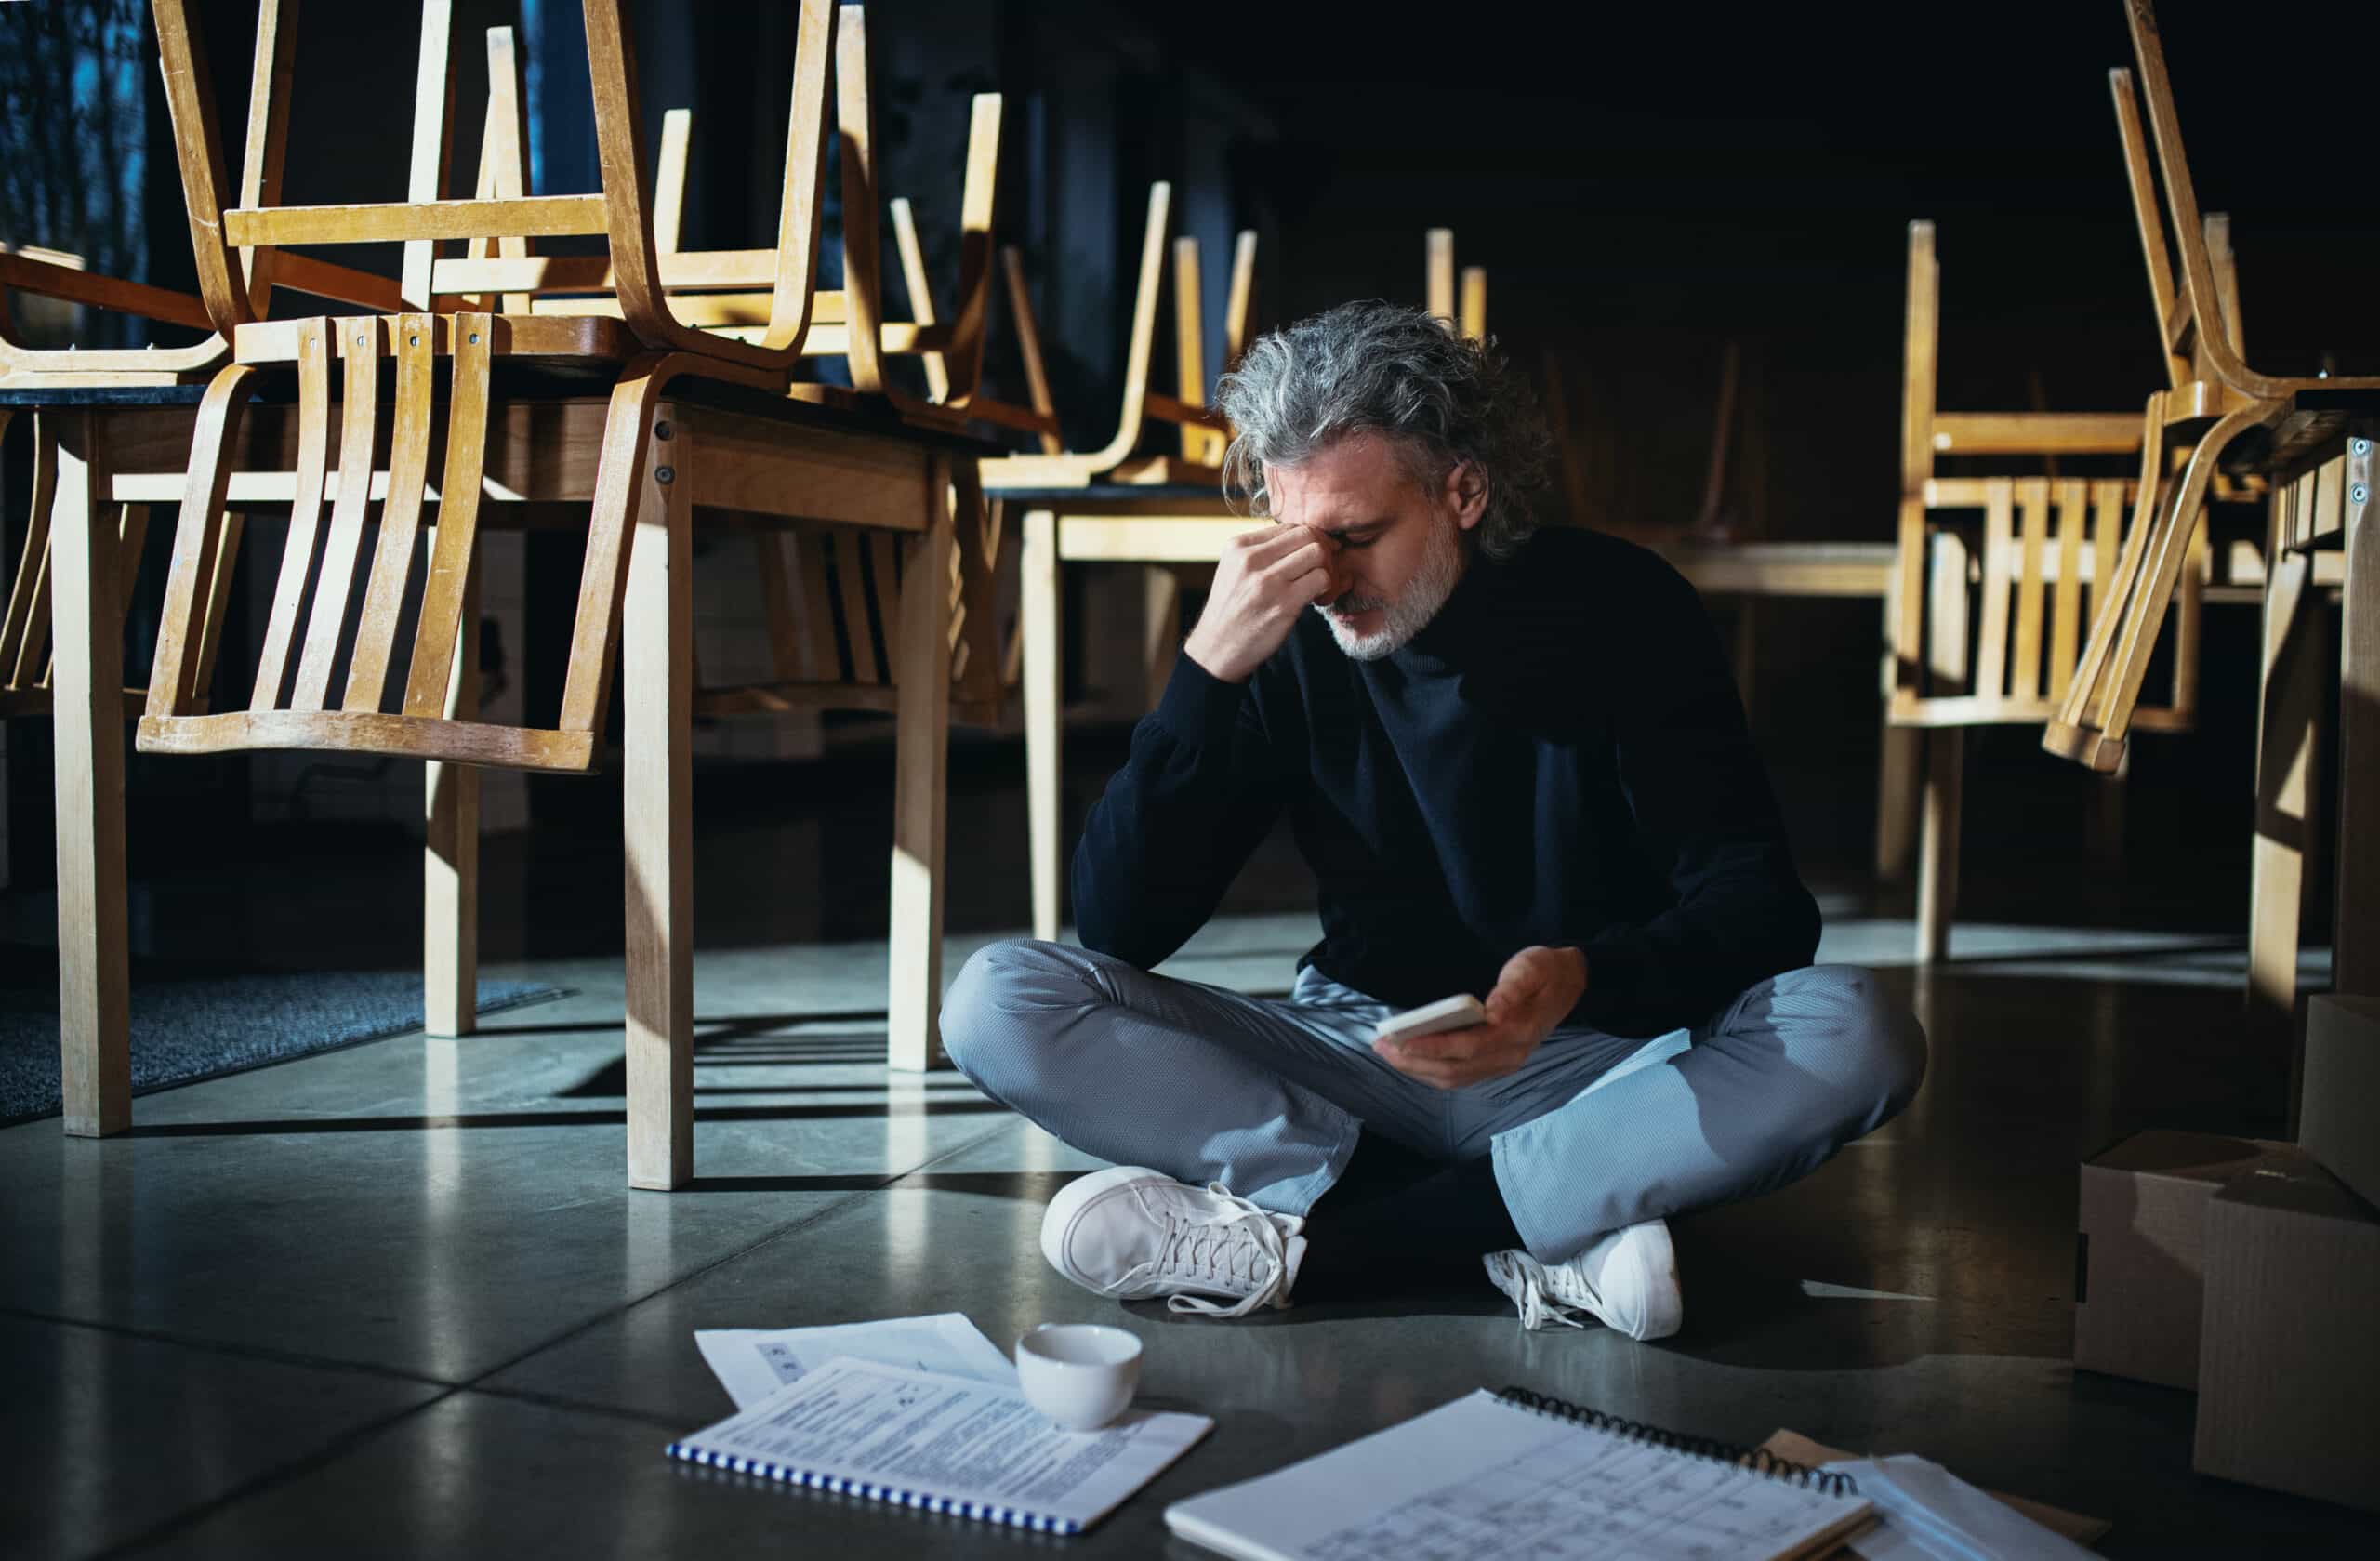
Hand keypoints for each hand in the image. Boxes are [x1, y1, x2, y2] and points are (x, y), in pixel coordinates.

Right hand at [1183, 524, 1338, 682]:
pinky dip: (1327, 588)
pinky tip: (1316, 599)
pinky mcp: (1284, 603)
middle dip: (1323, 549)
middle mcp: (1251, 559)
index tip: (1311, 557)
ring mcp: (1267, 581)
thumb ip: (1260, 551)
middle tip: (1323, 568)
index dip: (1308, 539)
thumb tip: (1300, 538)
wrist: (1216, 649)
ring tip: (1318, 585)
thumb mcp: (1234, 570)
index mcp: (1238, 546)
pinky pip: (1322, 579)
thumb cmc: (1232, 610)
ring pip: (1318, 554)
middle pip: (1307, 535)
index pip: (1289, 527)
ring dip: (1327, 569)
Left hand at [1372, 947, 1587, 1090]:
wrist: (1569, 984)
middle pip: (1454, 1070)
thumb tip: (1492, 1010)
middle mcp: (1510, 1056)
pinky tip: (1410, 1058)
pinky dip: (1430, 1070)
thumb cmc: (1545, 972)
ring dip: (1417, 1069)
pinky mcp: (1495, 1063)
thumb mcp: (1533, 966)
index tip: (1402, 1041)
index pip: (1468, 1048)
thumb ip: (1513, 987)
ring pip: (1453, 1078)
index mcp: (1517, 1033)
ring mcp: (1503, 1063)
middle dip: (1414, 1061)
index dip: (1433, 1048)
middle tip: (1381, 1045)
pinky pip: (1458, 1076)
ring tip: (1387, 1052)